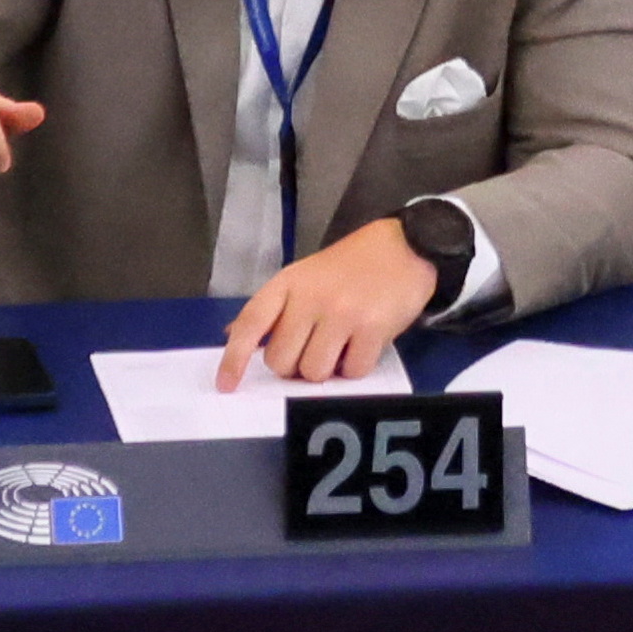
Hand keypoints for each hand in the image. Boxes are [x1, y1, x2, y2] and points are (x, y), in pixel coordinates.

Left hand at [217, 214, 440, 388]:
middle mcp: (311, 297)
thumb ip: (274, 308)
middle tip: (313, 349)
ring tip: (340, 347)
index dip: (234, 358)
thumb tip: (233, 336)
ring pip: (314, 372)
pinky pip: (352, 372)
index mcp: (289, 283)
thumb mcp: (305, 276)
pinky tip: (363, 345)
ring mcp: (343, 313)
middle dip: (294, 365)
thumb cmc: (350, 266)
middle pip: (281, 361)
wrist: (406, 245)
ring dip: (326, 369)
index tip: (226, 386)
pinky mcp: (373, 327)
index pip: (251, 324)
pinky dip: (356, 367)